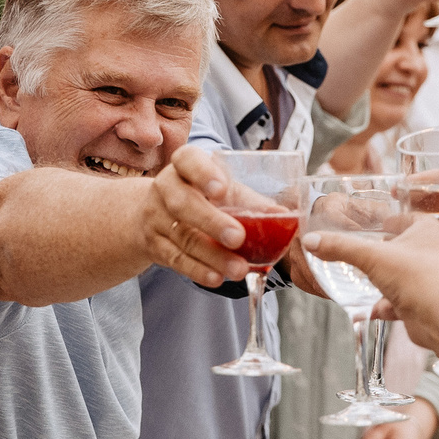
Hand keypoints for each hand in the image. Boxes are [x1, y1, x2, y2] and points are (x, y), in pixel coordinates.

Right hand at [141, 144, 248, 288]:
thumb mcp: (222, 191)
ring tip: (238, 269)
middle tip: (238, 237)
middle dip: (211, 221)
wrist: (152, 213)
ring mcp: (155, 218)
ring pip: (182, 237)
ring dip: (212, 255)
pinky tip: (217, 277)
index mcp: (184, 165)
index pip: (187, 160)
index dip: (203, 173)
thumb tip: (286, 217)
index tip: (221, 189)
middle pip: (183, 204)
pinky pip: (175, 259)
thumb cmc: (199, 196)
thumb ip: (250, 202)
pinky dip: (197, 270)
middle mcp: (166, 188)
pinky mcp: (154, 245)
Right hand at [305, 220, 438, 354]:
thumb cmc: (414, 275)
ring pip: (410, 277)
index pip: (412, 219)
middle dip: (391, 252)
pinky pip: (408, 303)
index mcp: (430, 231)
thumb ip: (339, 247)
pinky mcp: (433, 306)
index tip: (381, 225)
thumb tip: (310, 241)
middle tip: (373, 253)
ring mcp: (437, 281)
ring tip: (370, 282)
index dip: (395, 220)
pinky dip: (391, 306)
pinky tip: (374, 311)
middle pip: (411, 248)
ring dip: (389, 282)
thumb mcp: (369, 256)